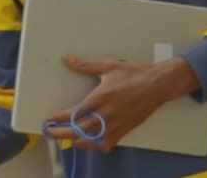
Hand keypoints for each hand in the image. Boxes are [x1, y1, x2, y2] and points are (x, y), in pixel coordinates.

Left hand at [43, 55, 199, 151]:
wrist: (159, 85)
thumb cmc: (133, 74)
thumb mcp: (108, 66)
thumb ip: (85, 66)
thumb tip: (67, 60)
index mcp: (99, 98)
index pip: (73, 114)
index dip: (58, 119)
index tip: (47, 121)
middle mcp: (106, 115)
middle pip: (78, 131)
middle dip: (60, 133)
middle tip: (49, 132)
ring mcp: (116, 125)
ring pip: (91, 141)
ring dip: (76, 141)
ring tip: (66, 137)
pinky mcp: (125, 130)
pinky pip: (107, 144)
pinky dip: (95, 146)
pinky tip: (88, 142)